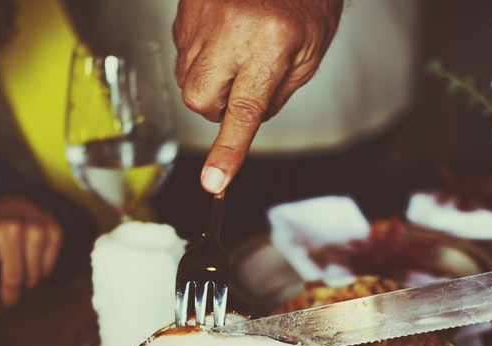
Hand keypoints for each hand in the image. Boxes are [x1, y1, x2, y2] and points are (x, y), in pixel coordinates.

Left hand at [0, 195, 62, 320]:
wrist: (20, 198)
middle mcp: (12, 229)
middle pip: (13, 278)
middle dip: (9, 296)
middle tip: (7, 300)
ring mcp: (36, 229)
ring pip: (33, 277)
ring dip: (26, 283)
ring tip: (21, 271)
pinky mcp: (55, 232)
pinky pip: (48, 269)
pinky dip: (40, 272)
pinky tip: (34, 259)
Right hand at [173, 0, 343, 193]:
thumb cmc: (305, 0)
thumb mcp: (309, 53)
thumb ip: (276, 95)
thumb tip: (244, 125)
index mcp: (271, 42)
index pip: (244, 110)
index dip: (228, 151)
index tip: (214, 183)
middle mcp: (232, 29)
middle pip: (200, 98)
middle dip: (216, 105)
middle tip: (242, 85)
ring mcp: (202, 16)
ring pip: (187, 77)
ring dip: (209, 78)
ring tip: (238, 49)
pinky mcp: (186, 7)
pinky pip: (182, 49)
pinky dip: (201, 54)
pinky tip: (224, 33)